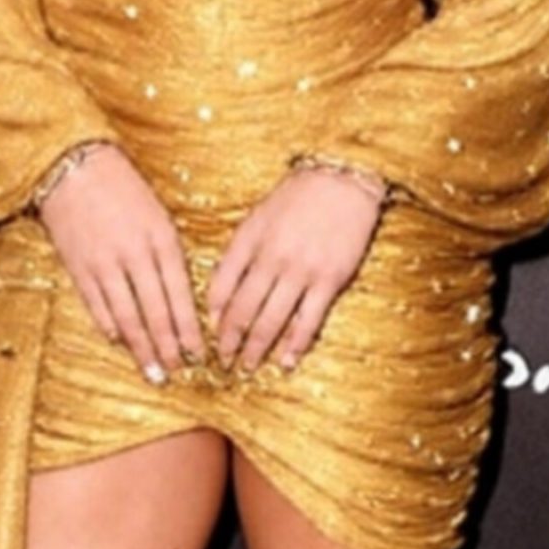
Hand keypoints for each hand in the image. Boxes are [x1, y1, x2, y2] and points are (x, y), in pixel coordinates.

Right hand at [35, 146, 203, 382]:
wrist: (72, 164)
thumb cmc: (121, 185)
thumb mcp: (157, 214)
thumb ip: (169, 253)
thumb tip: (179, 296)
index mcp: (161, 239)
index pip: (181, 295)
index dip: (189, 329)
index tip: (199, 353)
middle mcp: (134, 255)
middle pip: (156, 312)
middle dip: (169, 346)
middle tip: (178, 372)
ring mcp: (103, 263)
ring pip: (127, 317)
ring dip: (142, 348)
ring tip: (153, 371)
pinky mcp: (78, 266)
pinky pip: (97, 306)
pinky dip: (110, 327)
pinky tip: (120, 342)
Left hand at [206, 166, 382, 372]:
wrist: (341, 181)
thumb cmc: (296, 198)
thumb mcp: (257, 218)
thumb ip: (238, 253)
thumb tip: (221, 290)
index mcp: (248, 241)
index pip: (221, 286)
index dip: (212, 314)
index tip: (207, 334)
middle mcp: (271, 259)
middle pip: (243, 309)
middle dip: (229, 339)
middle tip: (223, 362)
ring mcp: (301, 271)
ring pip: (272, 319)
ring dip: (257, 348)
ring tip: (247, 367)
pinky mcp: (330, 280)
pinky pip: (309, 320)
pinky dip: (295, 344)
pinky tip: (286, 361)